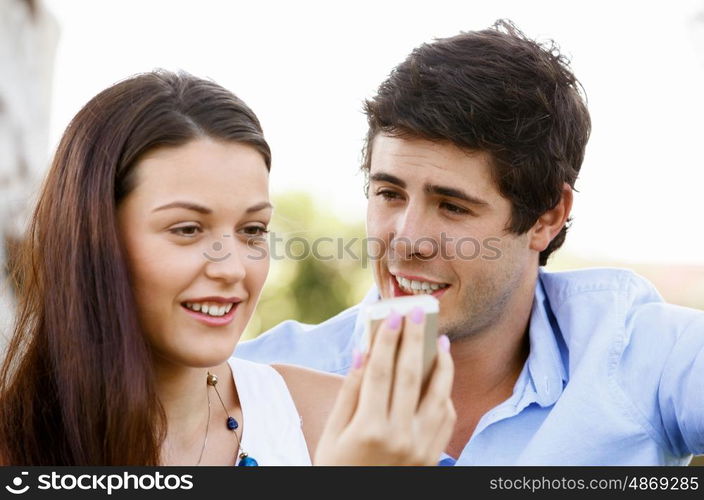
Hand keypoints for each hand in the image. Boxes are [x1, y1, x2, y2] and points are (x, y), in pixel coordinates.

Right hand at [314, 307, 455, 464]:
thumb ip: (351, 393)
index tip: (393, 316)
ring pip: (438, 396)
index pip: (381, 372)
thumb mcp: (332, 434)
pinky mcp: (432, 458)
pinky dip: (446, 396)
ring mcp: (420, 449)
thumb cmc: (338, 469)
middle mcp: (399, 437)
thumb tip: (363, 354)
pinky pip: (446, 420)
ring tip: (442, 341)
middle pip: (410, 376)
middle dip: (416, 339)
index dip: (387, 340)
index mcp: (369, 428)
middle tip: (420, 313)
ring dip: (441, 364)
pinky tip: (440, 379)